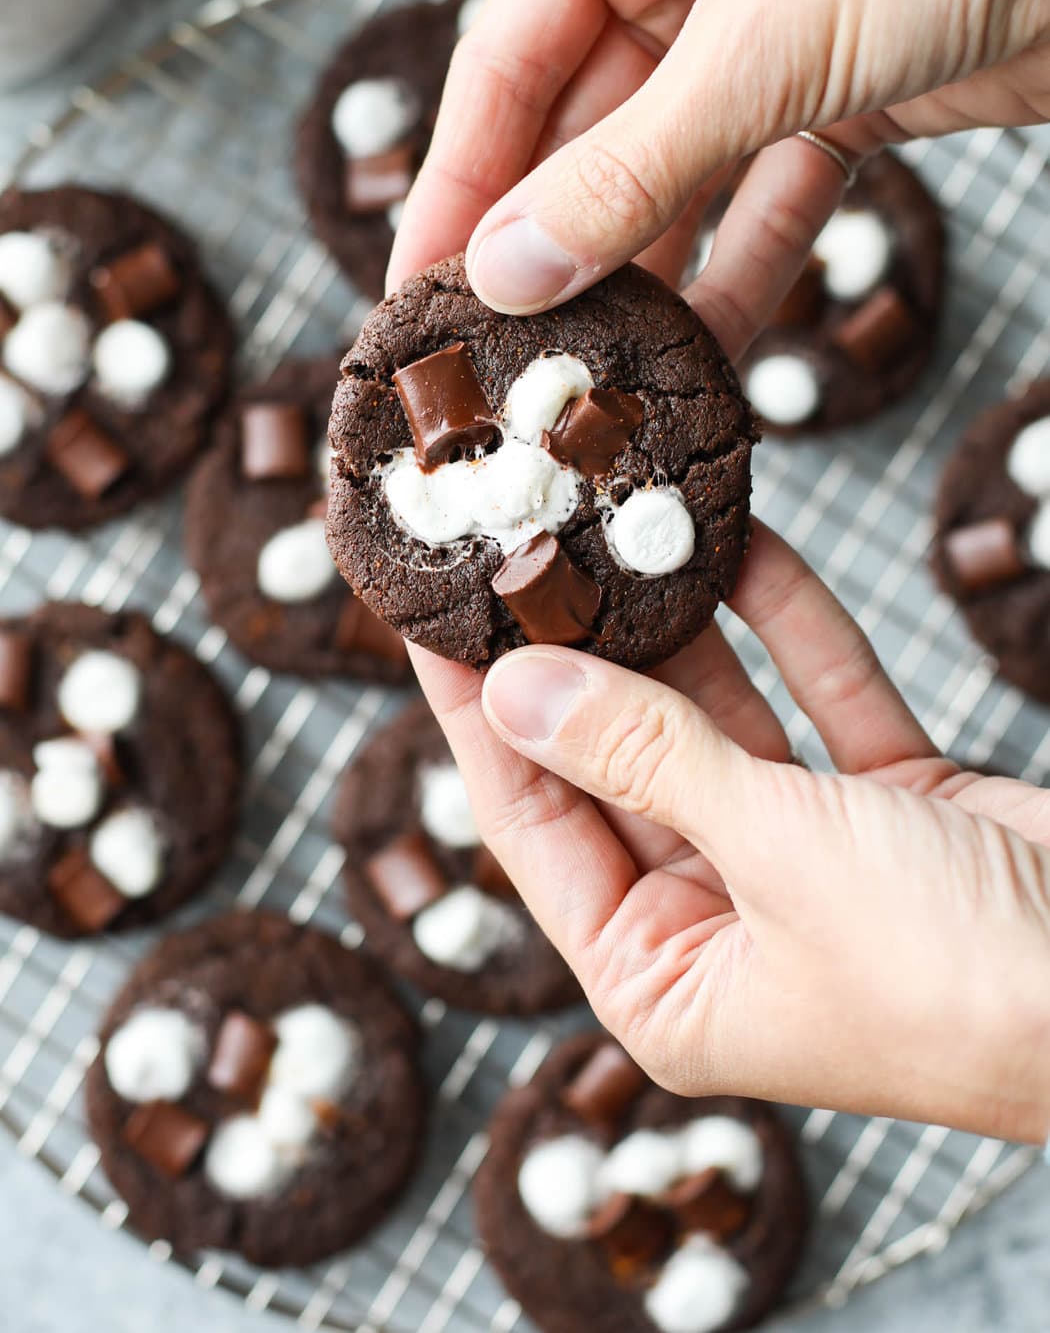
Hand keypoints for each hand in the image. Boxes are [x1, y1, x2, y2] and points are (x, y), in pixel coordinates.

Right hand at [389, 0, 1049, 335]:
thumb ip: (623, 173)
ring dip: (641, 273)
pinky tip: (704, 349)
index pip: (505, 63)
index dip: (457, 183)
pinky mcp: (830, 96)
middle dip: (553, 244)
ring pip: (669, 178)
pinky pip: (760, 201)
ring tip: (591, 368)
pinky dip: (741, 270)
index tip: (415, 286)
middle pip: (580, 131)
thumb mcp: (754, 51)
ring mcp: (755, 35)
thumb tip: (506, 271)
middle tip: (500, 352)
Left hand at [417, 523, 1049, 1142]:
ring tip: (619, 526)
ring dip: (685, 628)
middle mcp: (723, 925)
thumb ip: (648, 760)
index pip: (533, 827)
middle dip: (582, 653)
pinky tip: (743, 544)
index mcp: (665, 981)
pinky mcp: (889, 806)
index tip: (432, 622)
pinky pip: (818, 700)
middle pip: (619, 762)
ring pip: (720, 720)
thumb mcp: (778, 856)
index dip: (478, 718)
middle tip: (525, 548)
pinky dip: (790, 627)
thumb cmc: (957, 977)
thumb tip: (512, 691)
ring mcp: (807, 862)